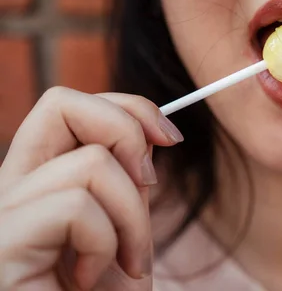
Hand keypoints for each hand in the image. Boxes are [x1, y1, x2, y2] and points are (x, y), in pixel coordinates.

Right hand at [0, 87, 182, 289]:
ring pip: (88, 162)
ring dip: (132, 217)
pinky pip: (75, 206)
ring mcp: (0, 218)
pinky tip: (83, 282)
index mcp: (38, 182)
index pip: (68, 106)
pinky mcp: (0, 246)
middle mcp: (9, 192)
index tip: (170, 139)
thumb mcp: (127, 227)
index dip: (126, 107)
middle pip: (58, 103)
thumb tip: (149, 131)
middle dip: (126, 131)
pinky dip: (105, 242)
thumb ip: (128, 181)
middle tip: (150, 185)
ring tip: (124, 263)